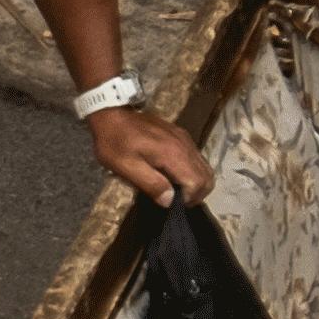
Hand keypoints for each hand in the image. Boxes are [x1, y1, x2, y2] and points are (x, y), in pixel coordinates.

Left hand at [95, 107, 212, 201]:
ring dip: (196, 183)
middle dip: (197, 194)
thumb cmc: (115, 142)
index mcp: (173, 155)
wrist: (111, 114)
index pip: (197, 183)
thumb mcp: (125, 166)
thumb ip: (150, 184)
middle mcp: (185, 146)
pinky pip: (197, 159)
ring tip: (176, 191)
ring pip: (205, 168)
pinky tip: (174, 175)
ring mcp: (185, 140)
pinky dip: (192, 172)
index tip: (173, 204)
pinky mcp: (181, 136)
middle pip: (207, 177)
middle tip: (178, 201)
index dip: (189, 198)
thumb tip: (170, 201)